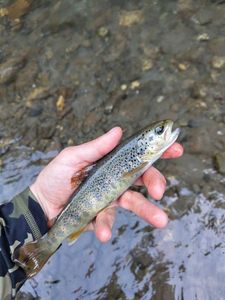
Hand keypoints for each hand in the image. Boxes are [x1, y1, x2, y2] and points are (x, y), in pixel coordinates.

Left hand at [30, 127, 182, 241]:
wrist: (41, 205)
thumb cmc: (55, 177)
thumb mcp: (72, 157)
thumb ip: (95, 147)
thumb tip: (118, 130)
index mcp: (111, 162)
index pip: (138, 155)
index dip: (158, 152)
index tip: (176, 149)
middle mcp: (115, 179)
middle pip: (142, 178)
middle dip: (155, 182)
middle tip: (159, 191)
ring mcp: (111, 198)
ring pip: (133, 202)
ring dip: (146, 211)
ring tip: (160, 220)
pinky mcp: (103, 216)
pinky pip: (109, 220)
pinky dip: (107, 226)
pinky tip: (103, 233)